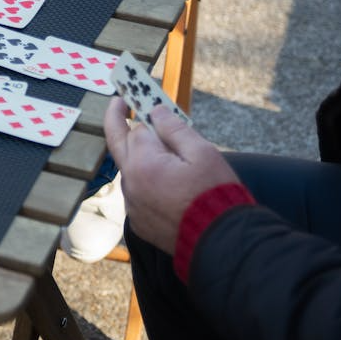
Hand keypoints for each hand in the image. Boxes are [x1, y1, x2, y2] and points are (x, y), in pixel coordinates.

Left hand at [104, 98, 240, 253]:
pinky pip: (137, 193)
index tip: (139, 97)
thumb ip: (174, 128)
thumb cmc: (215, 194)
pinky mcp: (139, 221)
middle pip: (119, 145)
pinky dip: (146, 180)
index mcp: (143, 163)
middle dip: (119, 123)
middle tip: (120, 103)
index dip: (144, 113)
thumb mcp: (202, 152)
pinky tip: (166, 180)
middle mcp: (130, 184)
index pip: (137, 128)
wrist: (221, 243)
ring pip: (131, 170)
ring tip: (162, 148)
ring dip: (140, 156)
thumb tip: (155, 111)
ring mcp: (132, 205)